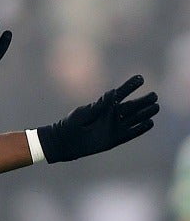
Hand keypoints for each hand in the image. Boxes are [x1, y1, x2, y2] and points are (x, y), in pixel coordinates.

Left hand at [37, 75, 158, 162]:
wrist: (65, 141)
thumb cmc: (72, 124)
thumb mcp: (85, 112)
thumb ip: (100, 105)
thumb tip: (113, 92)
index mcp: (104, 106)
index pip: (120, 94)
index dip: (130, 86)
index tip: (140, 78)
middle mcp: (112, 116)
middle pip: (131, 106)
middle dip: (143, 100)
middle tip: (154, 95)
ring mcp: (114, 127)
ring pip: (134, 119)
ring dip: (145, 113)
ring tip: (156, 107)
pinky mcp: (115, 139)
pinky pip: (131, 133)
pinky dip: (140, 129)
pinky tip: (150, 123)